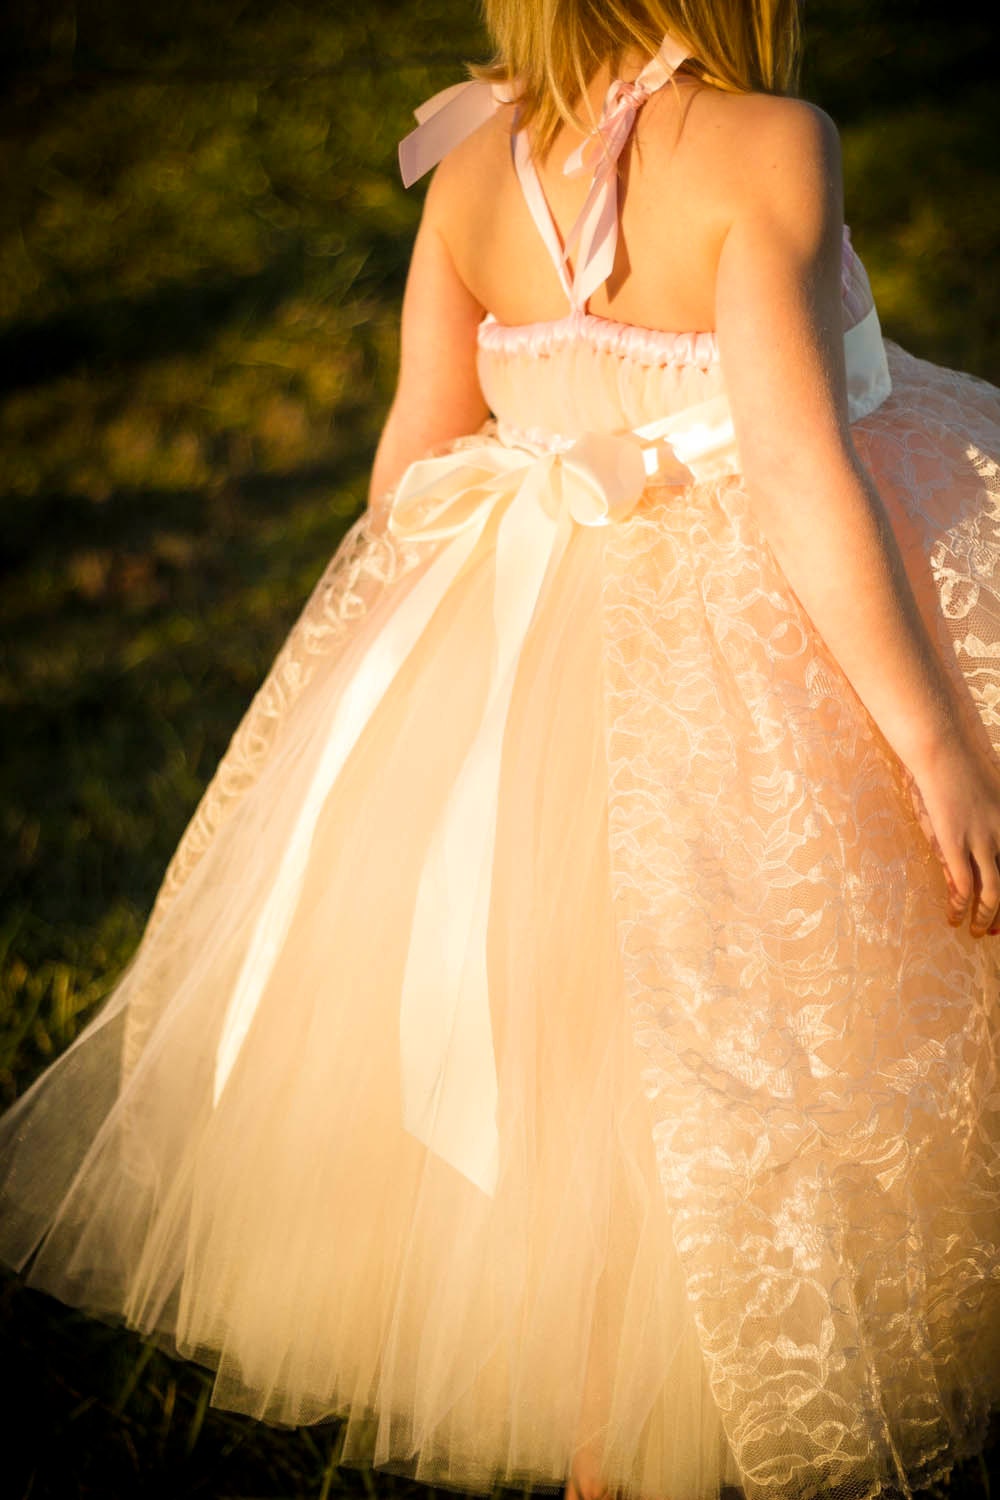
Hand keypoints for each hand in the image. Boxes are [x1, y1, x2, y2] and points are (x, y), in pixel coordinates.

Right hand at [900, 743, 999, 936]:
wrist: (944, 747)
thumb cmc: (957, 761)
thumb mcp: (984, 792)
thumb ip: (987, 818)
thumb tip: (971, 848)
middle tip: (997, 930)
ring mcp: (982, 840)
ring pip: (995, 892)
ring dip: (988, 917)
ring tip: (978, 932)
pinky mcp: (956, 842)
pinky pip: (964, 884)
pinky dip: (962, 905)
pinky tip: (955, 916)